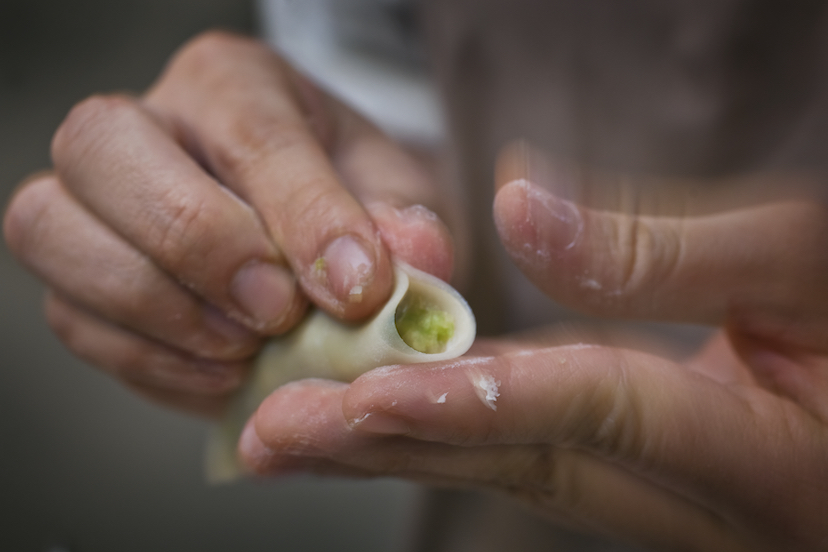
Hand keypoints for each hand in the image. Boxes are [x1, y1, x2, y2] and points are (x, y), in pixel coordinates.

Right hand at [3, 31, 456, 415]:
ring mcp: (94, 200)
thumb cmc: (350, 201)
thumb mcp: (395, 197)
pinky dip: (149, 358)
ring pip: (52, 227)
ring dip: (157, 307)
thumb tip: (416, 259)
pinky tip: (223, 372)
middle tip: (278, 311)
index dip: (303, 214)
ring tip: (248, 349)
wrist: (316, 243)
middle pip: (105, 147)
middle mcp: (146, 124)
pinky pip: (73, 316)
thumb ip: (407, 223)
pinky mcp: (78, 278)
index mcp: (234, 84)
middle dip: (196, 243)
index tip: (357, 290)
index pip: (249, 130)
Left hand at [238, 146, 827, 550]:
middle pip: (525, 464)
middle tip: (278, 435)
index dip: (483, 398)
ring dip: (397, 449)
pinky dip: (446, 429)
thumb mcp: (809, 268)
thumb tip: (526, 212)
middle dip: (396, 446)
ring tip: (292, 437)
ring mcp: (662, 499)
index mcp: (767, 463)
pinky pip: (528, 451)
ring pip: (512, 468)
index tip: (373, 386)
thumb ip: (673, 250)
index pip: (598, 415)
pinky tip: (376, 415)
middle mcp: (700, 505)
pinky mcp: (636, 470)